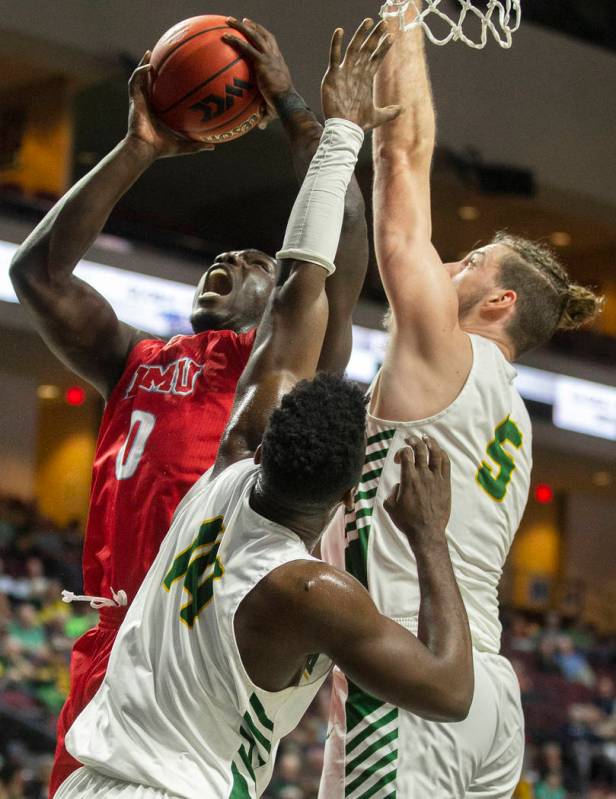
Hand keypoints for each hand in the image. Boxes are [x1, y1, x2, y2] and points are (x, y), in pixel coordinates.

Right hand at [126, 52, 214, 158]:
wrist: (144, 149)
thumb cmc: (161, 149)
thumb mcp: (184, 145)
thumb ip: (197, 145)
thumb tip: (214, 146)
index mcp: (157, 112)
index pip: (161, 95)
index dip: (165, 85)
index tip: (174, 75)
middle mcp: (147, 104)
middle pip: (149, 83)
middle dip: (153, 69)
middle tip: (161, 56)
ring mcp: (139, 101)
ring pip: (139, 78)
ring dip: (143, 64)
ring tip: (149, 53)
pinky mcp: (133, 100)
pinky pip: (134, 82)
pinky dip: (139, 72)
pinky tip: (147, 65)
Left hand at [222, 18, 292, 128]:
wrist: (286, 103)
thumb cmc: (282, 108)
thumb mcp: (272, 109)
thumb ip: (265, 115)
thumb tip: (260, 127)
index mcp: (279, 65)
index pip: (272, 48)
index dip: (265, 39)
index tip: (257, 34)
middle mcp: (275, 58)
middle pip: (265, 36)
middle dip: (255, 27)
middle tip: (244, 21)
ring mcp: (269, 58)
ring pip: (256, 36)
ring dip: (242, 26)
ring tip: (230, 20)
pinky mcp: (262, 62)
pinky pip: (246, 47)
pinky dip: (236, 40)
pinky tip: (225, 36)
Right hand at [321, 19, 402, 130]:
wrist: (345, 129)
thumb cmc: (358, 123)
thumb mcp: (378, 116)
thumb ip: (389, 112)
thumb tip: (402, 109)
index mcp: (366, 79)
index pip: (376, 59)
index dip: (383, 48)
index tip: (391, 36)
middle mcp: (356, 72)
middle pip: (367, 50)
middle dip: (375, 37)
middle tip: (383, 23)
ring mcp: (344, 72)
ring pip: (353, 48)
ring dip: (361, 34)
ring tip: (369, 21)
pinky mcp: (333, 76)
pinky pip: (334, 56)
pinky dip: (336, 44)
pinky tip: (340, 31)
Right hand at [384, 436, 450, 551]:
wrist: (427, 532)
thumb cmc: (407, 521)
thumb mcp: (390, 506)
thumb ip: (392, 492)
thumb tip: (399, 486)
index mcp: (408, 479)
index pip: (406, 454)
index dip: (401, 451)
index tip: (398, 460)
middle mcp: (423, 475)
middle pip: (421, 449)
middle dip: (414, 440)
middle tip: (410, 439)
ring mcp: (436, 479)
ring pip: (436, 453)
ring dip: (431, 443)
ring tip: (426, 438)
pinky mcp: (446, 484)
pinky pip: (446, 464)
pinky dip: (442, 454)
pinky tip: (439, 451)